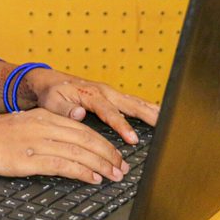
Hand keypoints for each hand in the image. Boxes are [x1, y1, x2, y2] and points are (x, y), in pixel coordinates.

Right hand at [0, 108, 127, 183]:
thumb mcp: (20, 126)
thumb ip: (43, 131)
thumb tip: (66, 146)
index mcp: (42, 116)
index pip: (82, 129)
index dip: (103, 143)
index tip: (116, 155)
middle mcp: (42, 125)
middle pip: (85, 139)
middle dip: (108, 154)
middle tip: (123, 168)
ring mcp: (34, 141)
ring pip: (78, 152)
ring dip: (100, 165)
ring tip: (114, 176)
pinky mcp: (26, 159)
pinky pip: (61, 164)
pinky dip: (81, 172)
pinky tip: (92, 178)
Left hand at [25, 69, 159, 144]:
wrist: (49, 81)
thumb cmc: (51, 93)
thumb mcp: (52, 102)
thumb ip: (64, 109)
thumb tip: (79, 114)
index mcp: (91, 95)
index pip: (110, 112)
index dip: (122, 126)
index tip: (132, 139)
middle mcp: (104, 92)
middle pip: (131, 104)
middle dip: (149, 116)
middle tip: (166, 128)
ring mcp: (110, 94)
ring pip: (136, 102)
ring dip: (153, 111)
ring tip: (171, 121)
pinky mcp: (112, 97)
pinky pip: (133, 103)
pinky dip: (147, 109)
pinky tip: (159, 117)